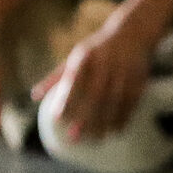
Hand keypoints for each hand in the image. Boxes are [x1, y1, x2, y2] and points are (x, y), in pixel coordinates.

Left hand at [33, 18, 154, 141]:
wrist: (133, 33)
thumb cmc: (98, 48)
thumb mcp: (76, 56)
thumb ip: (56, 76)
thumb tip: (34, 96)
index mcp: (86, 56)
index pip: (74, 80)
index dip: (66, 99)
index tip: (56, 118)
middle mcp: (106, 63)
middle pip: (96, 94)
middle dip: (86, 117)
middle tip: (74, 137)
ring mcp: (124, 71)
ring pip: (115, 101)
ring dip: (105, 122)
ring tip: (95, 139)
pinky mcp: (138, 79)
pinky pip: (131, 102)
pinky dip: (123, 117)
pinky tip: (115, 130)